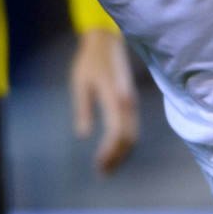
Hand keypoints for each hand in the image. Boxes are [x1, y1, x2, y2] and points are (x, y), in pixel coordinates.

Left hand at [70, 29, 138, 173]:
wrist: (106, 41)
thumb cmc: (89, 61)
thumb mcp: (80, 83)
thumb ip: (83, 108)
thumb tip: (83, 134)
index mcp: (115, 97)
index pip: (116, 132)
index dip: (109, 152)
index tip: (98, 165)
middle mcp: (128, 102)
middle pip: (128, 137)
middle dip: (117, 157)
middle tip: (103, 172)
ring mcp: (131, 102)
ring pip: (133, 134)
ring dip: (122, 152)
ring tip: (107, 166)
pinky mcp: (131, 102)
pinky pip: (132, 127)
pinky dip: (125, 142)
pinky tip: (114, 150)